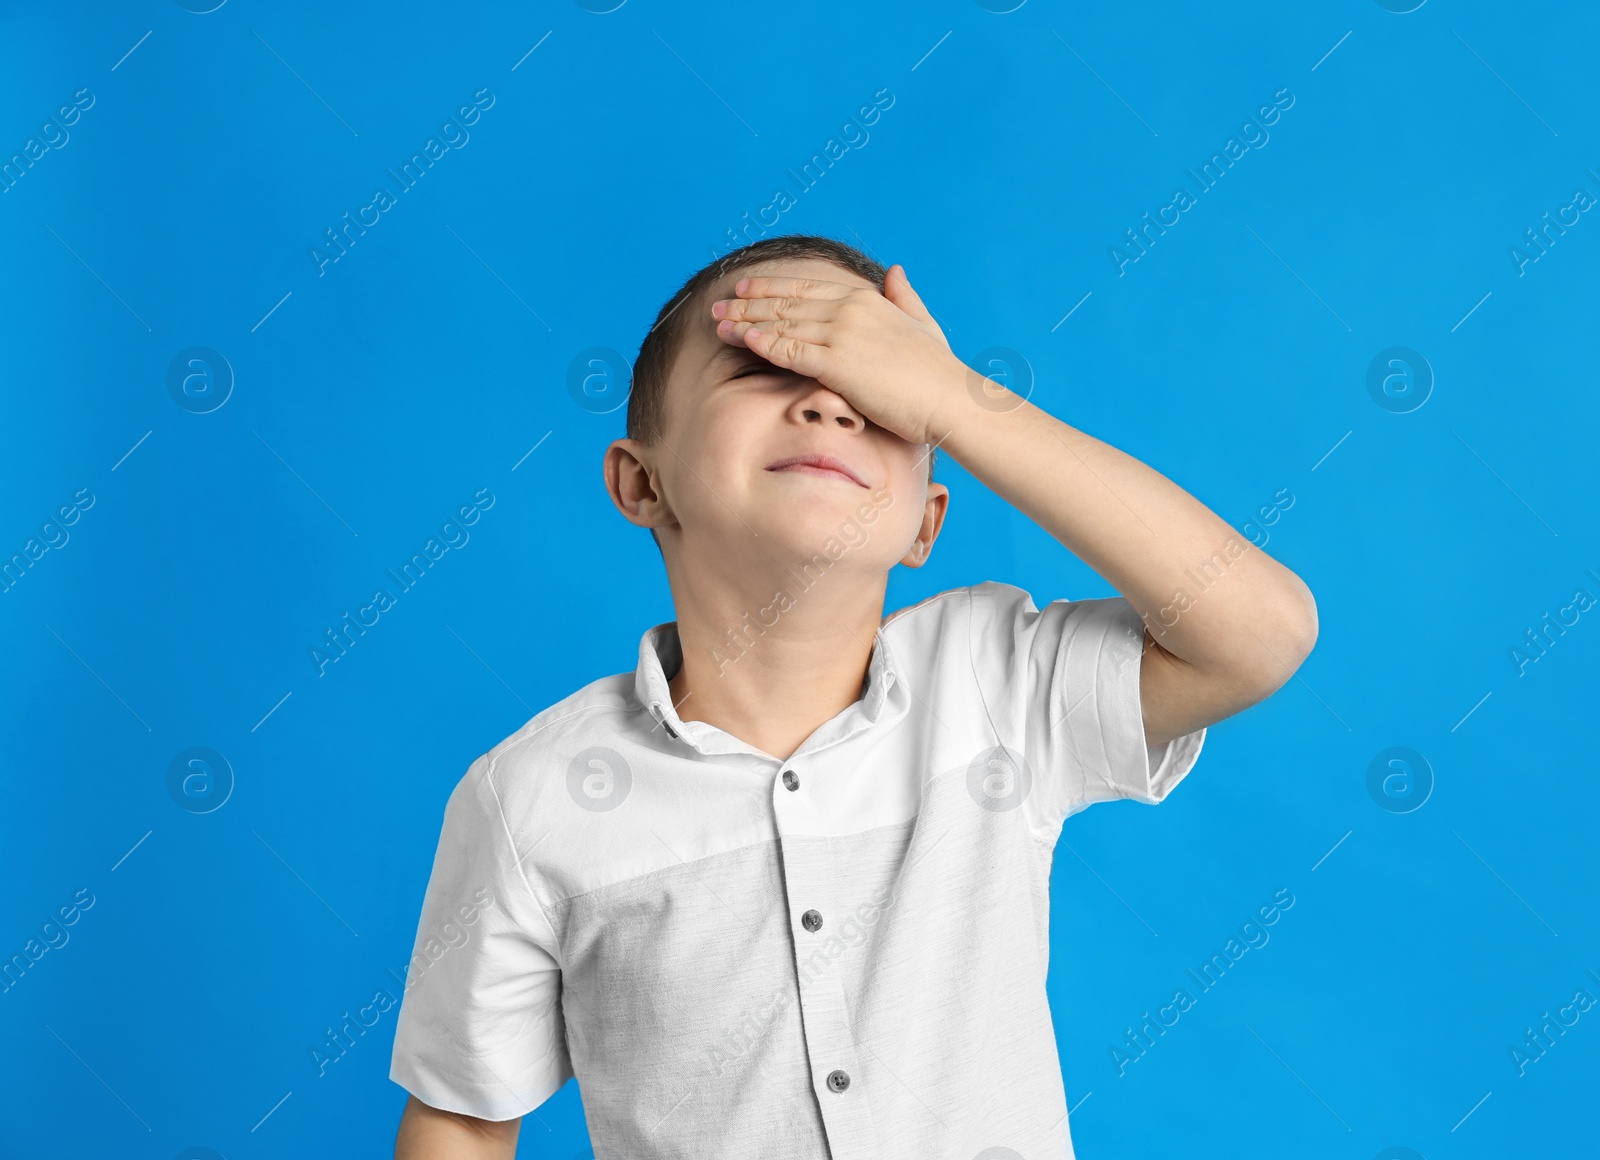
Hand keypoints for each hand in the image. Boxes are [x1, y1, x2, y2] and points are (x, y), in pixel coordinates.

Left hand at [710, 265, 968, 445]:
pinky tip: (742, 340)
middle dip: (748, 303)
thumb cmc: (939, 371)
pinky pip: (790, 350)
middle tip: (718, 306)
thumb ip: (904, 296)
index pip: (807, 287)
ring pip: (782, 324)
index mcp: (867, 299)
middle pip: (787, 301)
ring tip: (718, 324)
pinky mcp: (838, 363)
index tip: (745, 288)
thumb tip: (895, 270)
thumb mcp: (922, 323)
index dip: (772, 286)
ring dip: (746, 323)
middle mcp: (851, 309)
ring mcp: (843, 334)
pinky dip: (763, 343)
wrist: (950, 399)